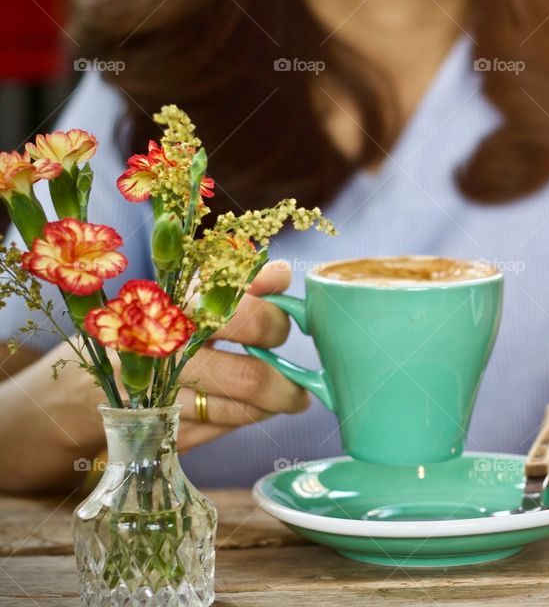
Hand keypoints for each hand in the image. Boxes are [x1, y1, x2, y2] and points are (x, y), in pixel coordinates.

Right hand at [175, 260, 309, 449]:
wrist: (88, 378)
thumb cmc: (157, 328)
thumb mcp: (192, 295)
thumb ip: (242, 283)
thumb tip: (283, 274)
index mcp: (179, 309)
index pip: (250, 319)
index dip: (277, 327)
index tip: (284, 333)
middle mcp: (167, 354)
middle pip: (249, 378)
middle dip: (285, 387)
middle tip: (301, 389)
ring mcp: (158, 397)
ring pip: (237, 411)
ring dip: (267, 408)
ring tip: (280, 401)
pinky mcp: (156, 431)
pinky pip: (215, 433)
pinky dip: (235, 422)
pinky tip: (241, 410)